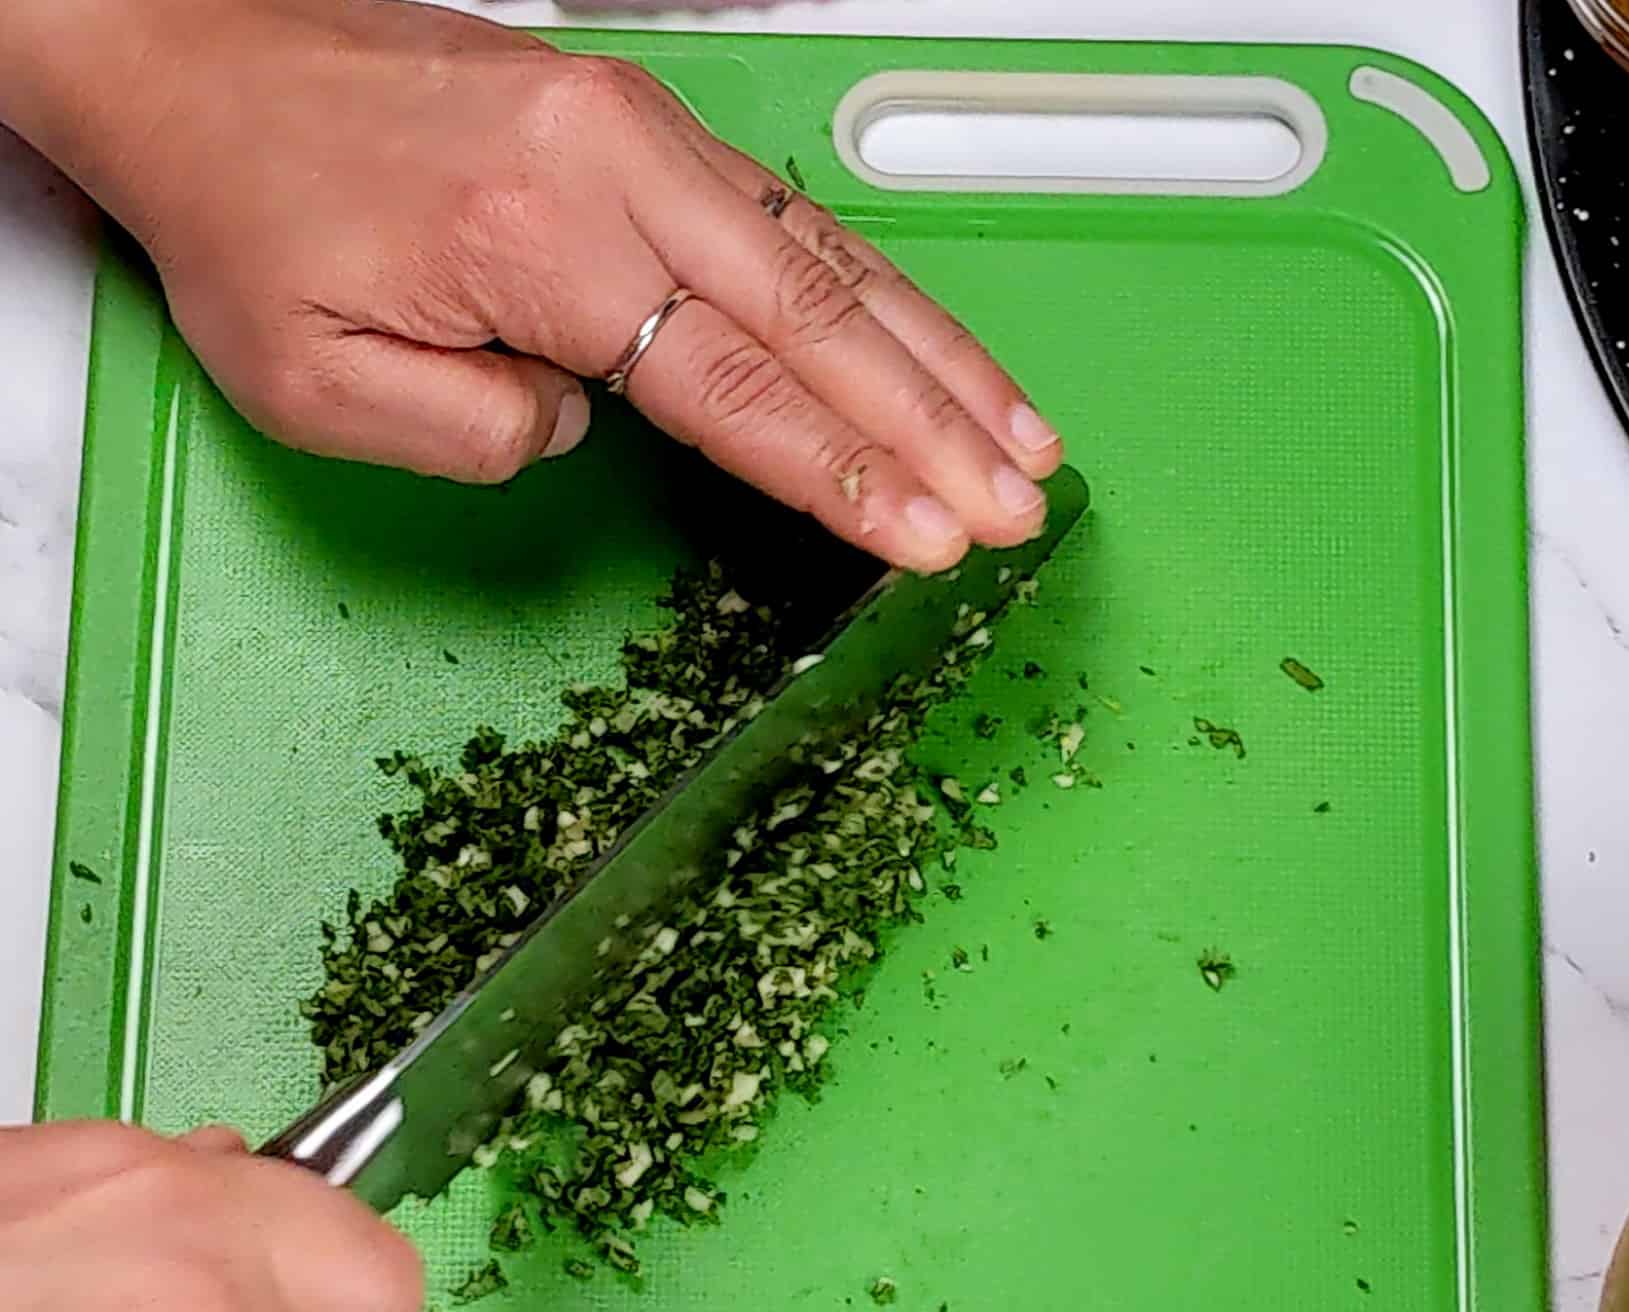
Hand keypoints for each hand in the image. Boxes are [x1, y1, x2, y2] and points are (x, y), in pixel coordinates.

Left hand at [1, 0, 1064, 571]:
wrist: (196, 51)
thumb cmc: (248, 215)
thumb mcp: (315, 380)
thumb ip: (474, 434)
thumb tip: (592, 424)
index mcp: (541, 237)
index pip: (734, 384)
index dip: (846, 473)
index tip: (934, 537)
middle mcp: (617, 165)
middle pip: (819, 314)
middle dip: (935, 425)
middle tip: (1020, 507)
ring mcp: (644, 131)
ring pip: (831, 254)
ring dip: (940, 357)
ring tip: (1026, 442)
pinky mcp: (647, 122)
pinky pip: (795, 214)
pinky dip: (882, 294)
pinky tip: (937, 352)